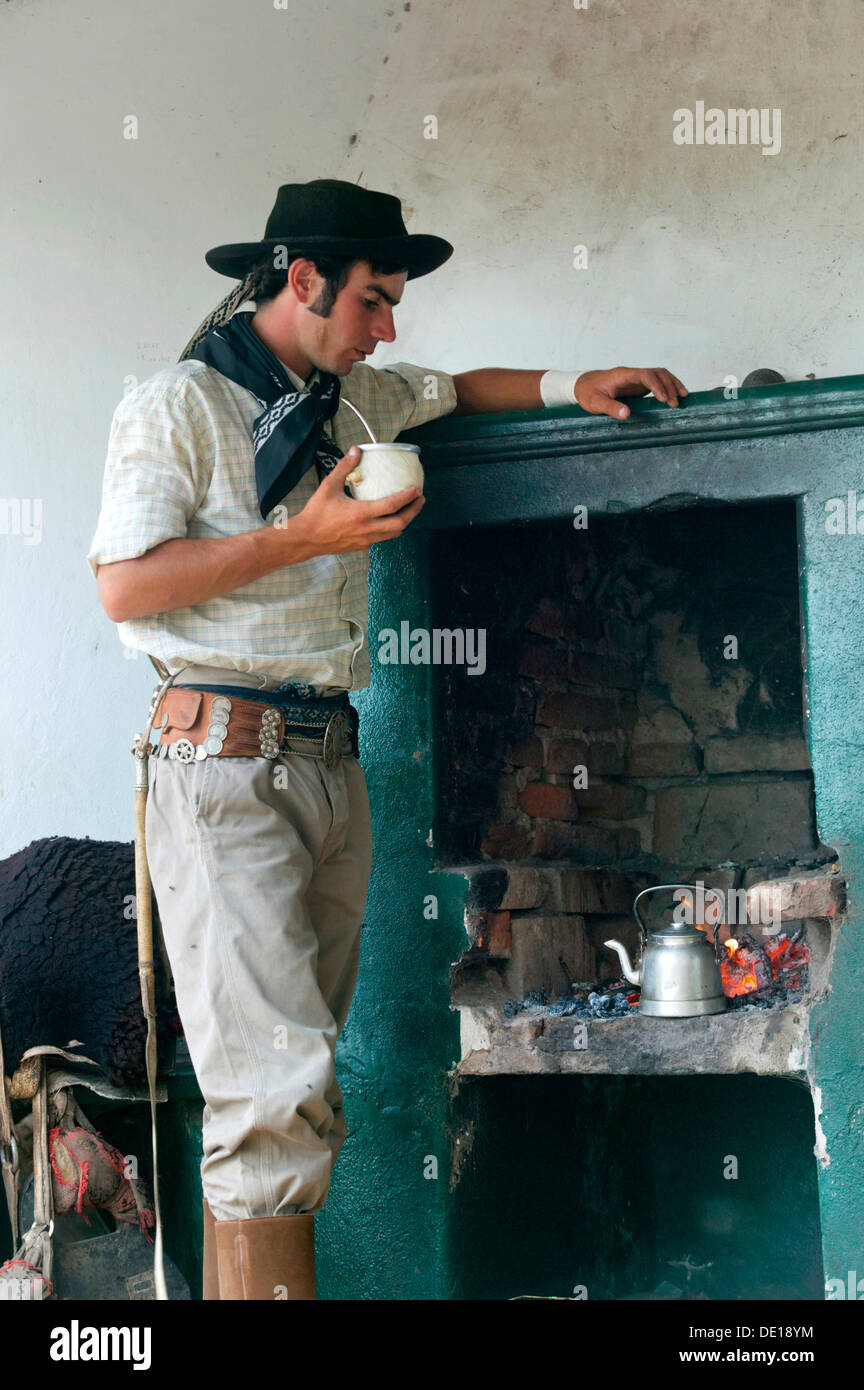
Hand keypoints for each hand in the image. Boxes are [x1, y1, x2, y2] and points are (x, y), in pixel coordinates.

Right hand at [299, 447, 424, 554]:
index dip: (408, 497)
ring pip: (393, 533)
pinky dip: (390, 529)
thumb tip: (355, 450)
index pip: (392, 505)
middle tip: (420, 499)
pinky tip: (389, 520)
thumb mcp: (328, 486)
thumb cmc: (316, 513)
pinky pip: (382, 538)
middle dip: (414, 511)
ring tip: (410, 509)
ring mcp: (365, 540)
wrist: (305, 538)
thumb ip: (344, 467)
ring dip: (404, 521)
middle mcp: (367, 529)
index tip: (417, 489)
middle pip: (400, 523)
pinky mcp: (361, 546)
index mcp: (361, 513)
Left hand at [574, 367, 687, 419]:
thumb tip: (627, 414)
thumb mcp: (595, 402)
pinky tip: (677, 395)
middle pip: (657, 373)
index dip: (656, 385)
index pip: (645, 375)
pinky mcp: (639, 385)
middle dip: (668, 386)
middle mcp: (633, 374)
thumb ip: (610, 407)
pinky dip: (668, 386)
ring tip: (684, 397)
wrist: (583, 385)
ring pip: (660, 375)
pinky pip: (658, 381)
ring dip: (672, 384)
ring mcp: (637, 378)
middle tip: (675, 403)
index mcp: (623, 375)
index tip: (663, 399)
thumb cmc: (588, 393)